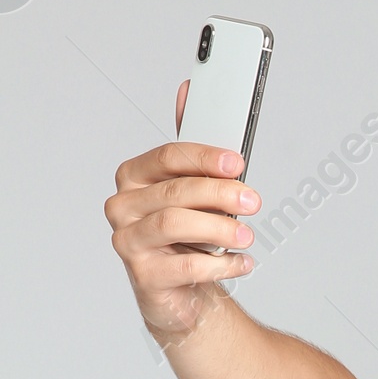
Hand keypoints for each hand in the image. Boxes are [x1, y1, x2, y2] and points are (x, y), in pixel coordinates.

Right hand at [104, 83, 260, 340]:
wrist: (181, 290)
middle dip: (220, 194)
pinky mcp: (143, 276)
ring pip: (175, 225)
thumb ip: (192, 146)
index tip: (237, 163)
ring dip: (219, 229)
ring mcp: (128, 241)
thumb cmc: (187, 234)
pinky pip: (186, 266)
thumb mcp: (192, 187)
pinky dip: (222, 264)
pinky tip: (243, 262)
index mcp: (134, 176)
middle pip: (175, 192)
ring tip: (247, 235)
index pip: (167, 156)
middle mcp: (123, 205)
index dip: (204, 158)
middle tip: (252, 200)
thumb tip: (188, 89)